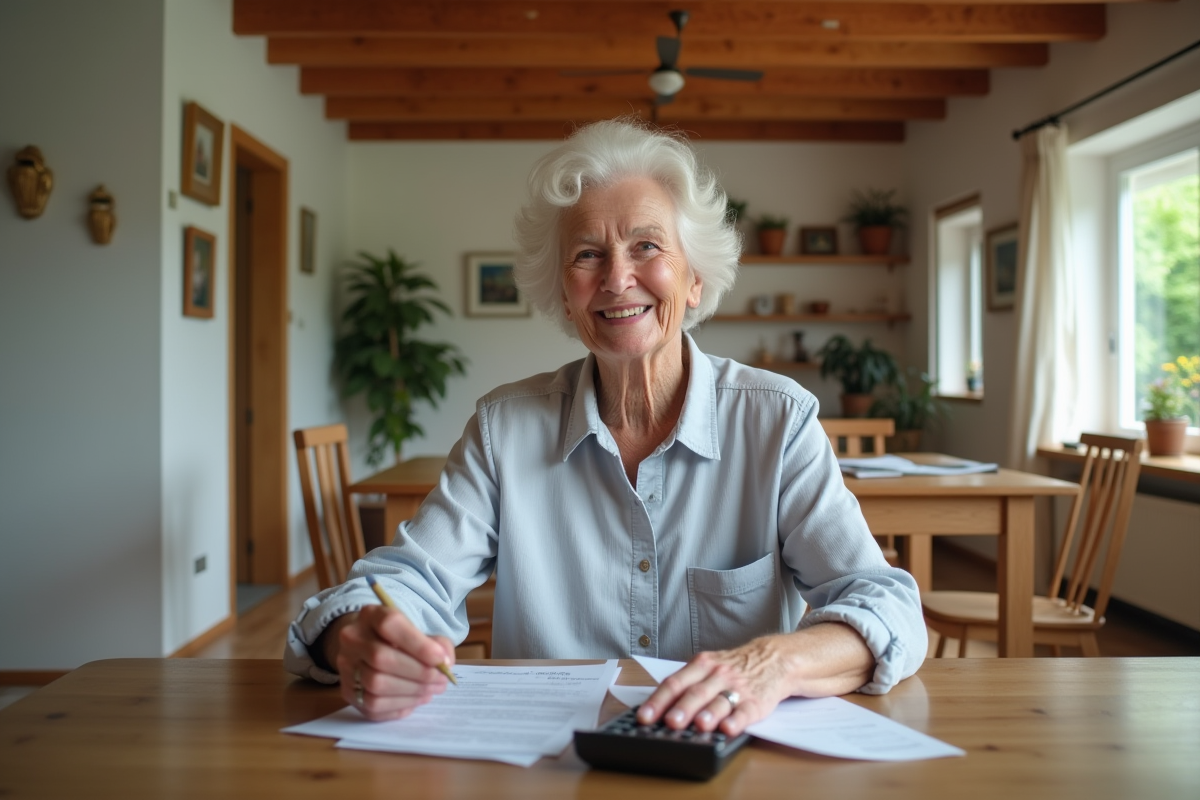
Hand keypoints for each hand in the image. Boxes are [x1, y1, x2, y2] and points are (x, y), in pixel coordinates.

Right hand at [324, 606, 455, 720]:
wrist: (371, 649)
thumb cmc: (402, 640)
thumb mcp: (421, 631)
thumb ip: (438, 644)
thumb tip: (444, 664)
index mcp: (371, 615)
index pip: (390, 624)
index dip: (418, 644)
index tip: (441, 659)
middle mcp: (352, 639)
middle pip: (381, 657)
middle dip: (417, 672)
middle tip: (441, 679)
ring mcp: (346, 666)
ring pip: (376, 684)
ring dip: (411, 691)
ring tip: (431, 689)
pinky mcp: (347, 692)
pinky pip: (373, 706)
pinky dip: (400, 705)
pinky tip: (415, 699)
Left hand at [637, 623, 873, 735]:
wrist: (774, 659)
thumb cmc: (734, 667)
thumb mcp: (707, 667)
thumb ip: (686, 685)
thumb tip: (658, 707)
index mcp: (702, 665)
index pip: (676, 682)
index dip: (659, 700)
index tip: (645, 716)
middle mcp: (717, 675)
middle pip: (696, 692)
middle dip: (682, 709)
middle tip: (670, 723)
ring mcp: (738, 688)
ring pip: (720, 702)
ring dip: (708, 715)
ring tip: (699, 726)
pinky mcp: (757, 701)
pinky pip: (745, 711)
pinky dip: (737, 721)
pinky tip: (729, 729)